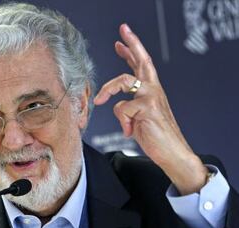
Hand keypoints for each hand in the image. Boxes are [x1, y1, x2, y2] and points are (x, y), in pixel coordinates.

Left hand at [94, 24, 207, 194]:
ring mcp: (152, 96)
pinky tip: (130, 131)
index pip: (142, 65)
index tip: (120, 41)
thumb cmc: (155, 136)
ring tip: (99, 100)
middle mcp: (153, 89)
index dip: (132, 51)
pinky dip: (122, 121)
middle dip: (132, 43)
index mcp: (151, 90)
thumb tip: (113, 102)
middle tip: (123, 31)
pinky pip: (122, 108)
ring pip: (123, 80)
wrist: (172, 153)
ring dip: (107, 89)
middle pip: (142, 59)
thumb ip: (129, 105)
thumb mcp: (139, 117)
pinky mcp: (148, 108)